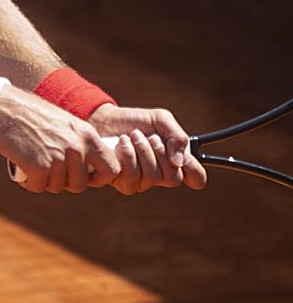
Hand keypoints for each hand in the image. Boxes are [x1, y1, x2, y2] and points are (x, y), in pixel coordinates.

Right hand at [0, 86, 120, 193]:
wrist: (5, 109)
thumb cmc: (34, 116)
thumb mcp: (67, 125)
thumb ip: (81, 144)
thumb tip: (91, 170)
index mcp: (88, 136)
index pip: (111, 169)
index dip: (98, 178)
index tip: (84, 176)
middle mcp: (76, 147)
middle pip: (80, 184)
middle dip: (64, 181)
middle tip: (49, 169)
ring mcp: (58, 158)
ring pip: (57, 187)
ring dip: (44, 181)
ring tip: (33, 164)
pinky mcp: (39, 167)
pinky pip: (38, 187)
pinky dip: (30, 182)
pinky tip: (23, 169)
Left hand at [88, 105, 207, 192]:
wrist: (105, 120)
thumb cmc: (135, 121)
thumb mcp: (161, 120)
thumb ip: (178, 137)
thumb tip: (179, 162)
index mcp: (175, 161)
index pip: (196, 179)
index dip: (195, 173)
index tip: (184, 160)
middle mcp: (161, 175)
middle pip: (174, 179)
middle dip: (161, 153)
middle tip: (150, 136)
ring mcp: (142, 181)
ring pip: (153, 178)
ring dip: (143, 151)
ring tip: (133, 136)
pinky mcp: (122, 182)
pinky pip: (132, 178)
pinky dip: (128, 156)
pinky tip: (122, 144)